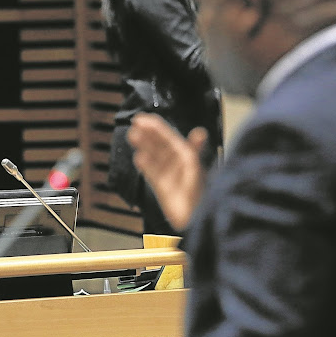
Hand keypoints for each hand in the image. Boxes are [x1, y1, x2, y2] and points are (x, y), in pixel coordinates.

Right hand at [127, 113, 207, 230]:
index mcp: (187, 155)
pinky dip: (145, 165)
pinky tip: (138, 158)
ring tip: (133, 136)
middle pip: (159, 145)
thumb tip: (199, 132)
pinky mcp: (162, 187)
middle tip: (135, 124)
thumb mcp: (198, 167)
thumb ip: (194, 149)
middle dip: (148, 134)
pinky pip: (152, 173)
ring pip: (153, 156)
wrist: (198, 217)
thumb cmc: (203, 193)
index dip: (156, 127)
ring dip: (144, 146)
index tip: (143, 119)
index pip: (168, 137)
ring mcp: (168, 174)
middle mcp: (177, 163)